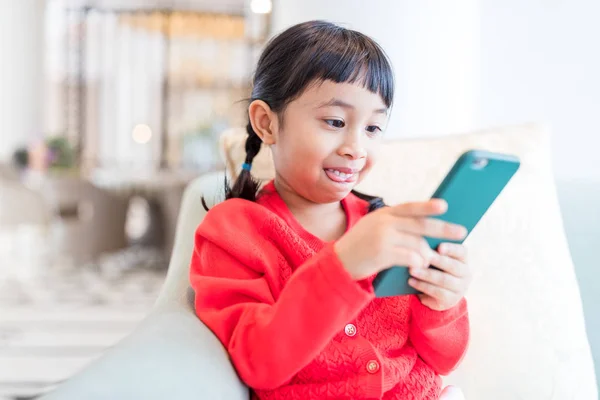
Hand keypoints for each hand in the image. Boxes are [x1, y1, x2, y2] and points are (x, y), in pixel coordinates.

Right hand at [334, 200, 467, 280]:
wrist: (338, 263)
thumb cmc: (360, 248)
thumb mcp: (372, 228)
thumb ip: (394, 225)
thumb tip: (424, 231)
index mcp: (383, 214)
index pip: (410, 207)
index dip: (428, 207)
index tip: (445, 206)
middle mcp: (383, 222)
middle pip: (420, 224)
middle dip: (442, 228)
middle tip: (461, 232)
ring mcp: (382, 237)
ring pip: (417, 243)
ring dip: (428, 253)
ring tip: (432, 260)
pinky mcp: (381, 253)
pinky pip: (408, 257)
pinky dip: (417, 262)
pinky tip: (421, 266)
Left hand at [408, 242, 472, 310]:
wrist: (433, 293)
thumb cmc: (433, 268)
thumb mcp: (434, 259)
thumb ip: (431, 252)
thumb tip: (419, 246)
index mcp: (463, 259)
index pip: (461, 251)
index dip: (451, 249)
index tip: (439, 247)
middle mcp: (465, 273)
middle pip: (453, 266)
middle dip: (437, 261)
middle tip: (423, 257)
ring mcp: (460, 288)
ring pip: (444, 280)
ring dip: (426, 275)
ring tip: (412, 270)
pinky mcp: (451, 300)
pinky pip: (438, 292)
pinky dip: (423, 286)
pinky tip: (411, 281)